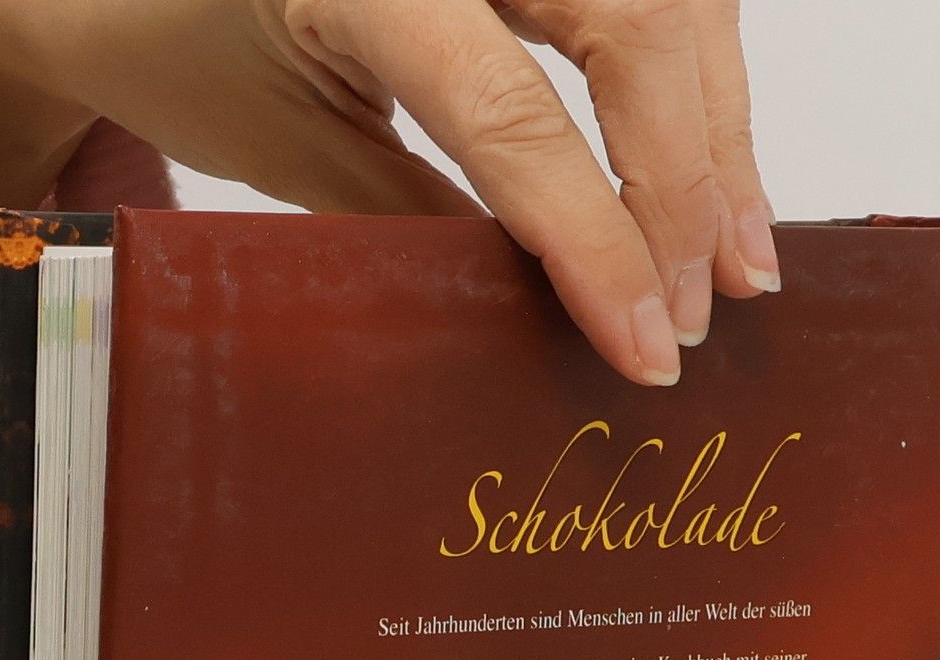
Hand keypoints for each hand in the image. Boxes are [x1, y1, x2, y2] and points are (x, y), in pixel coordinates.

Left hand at [0, 0, 778, 386]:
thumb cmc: (199, 50)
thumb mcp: (299, 155)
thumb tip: (562, 309)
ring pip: (671, 1)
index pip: (512, 110)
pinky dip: (698, 86)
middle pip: (633, 23)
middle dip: (685, 183)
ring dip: (718, 136)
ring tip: (740, 266)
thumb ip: (425, 222)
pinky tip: (715, 177)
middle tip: (701, 315)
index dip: (597, 238)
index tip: (645, 344)